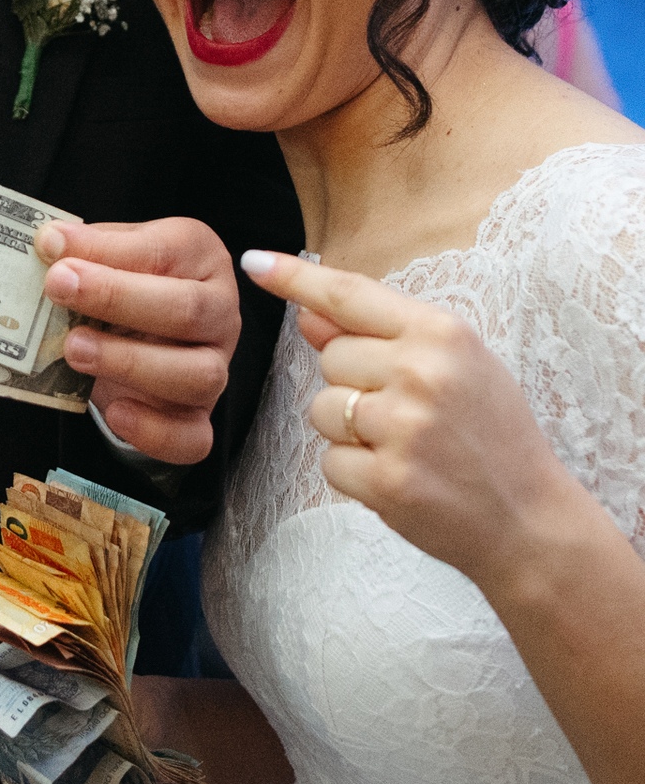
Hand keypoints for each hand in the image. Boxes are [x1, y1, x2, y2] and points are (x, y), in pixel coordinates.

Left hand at [34, 218, 239, 465]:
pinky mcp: (200, 416)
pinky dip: (155, 432)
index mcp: (199, 256)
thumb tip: (51, 241)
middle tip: (58, 289)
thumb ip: (89, 248)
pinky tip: (115, 413)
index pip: (162, 251)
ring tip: (74, 349)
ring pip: (199, 375)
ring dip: (131, 364)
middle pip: (187, 310)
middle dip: (117, 299)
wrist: (147, 328)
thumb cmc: (130, 280)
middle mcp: (219, 311)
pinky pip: (194, 437)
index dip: (106, 252)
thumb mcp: (112, 251)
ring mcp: (216, 366)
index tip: (53, 248)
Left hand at [240, 249, 573, 593]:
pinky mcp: (387, 480)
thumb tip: (308, 314)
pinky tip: (399, 478)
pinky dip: (354, 473)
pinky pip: (329, 461)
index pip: (350, 295)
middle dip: (353, 383)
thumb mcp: (455, 364)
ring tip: (404, 446)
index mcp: (441, 332)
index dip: (296, 278)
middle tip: (407, 412)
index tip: (254, 263)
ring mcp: (403, 428)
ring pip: (321, 409)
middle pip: (331, 357)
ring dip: (348, 431)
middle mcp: (420, 372)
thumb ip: (381, 335)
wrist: (530, 520)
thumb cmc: (490, 433)